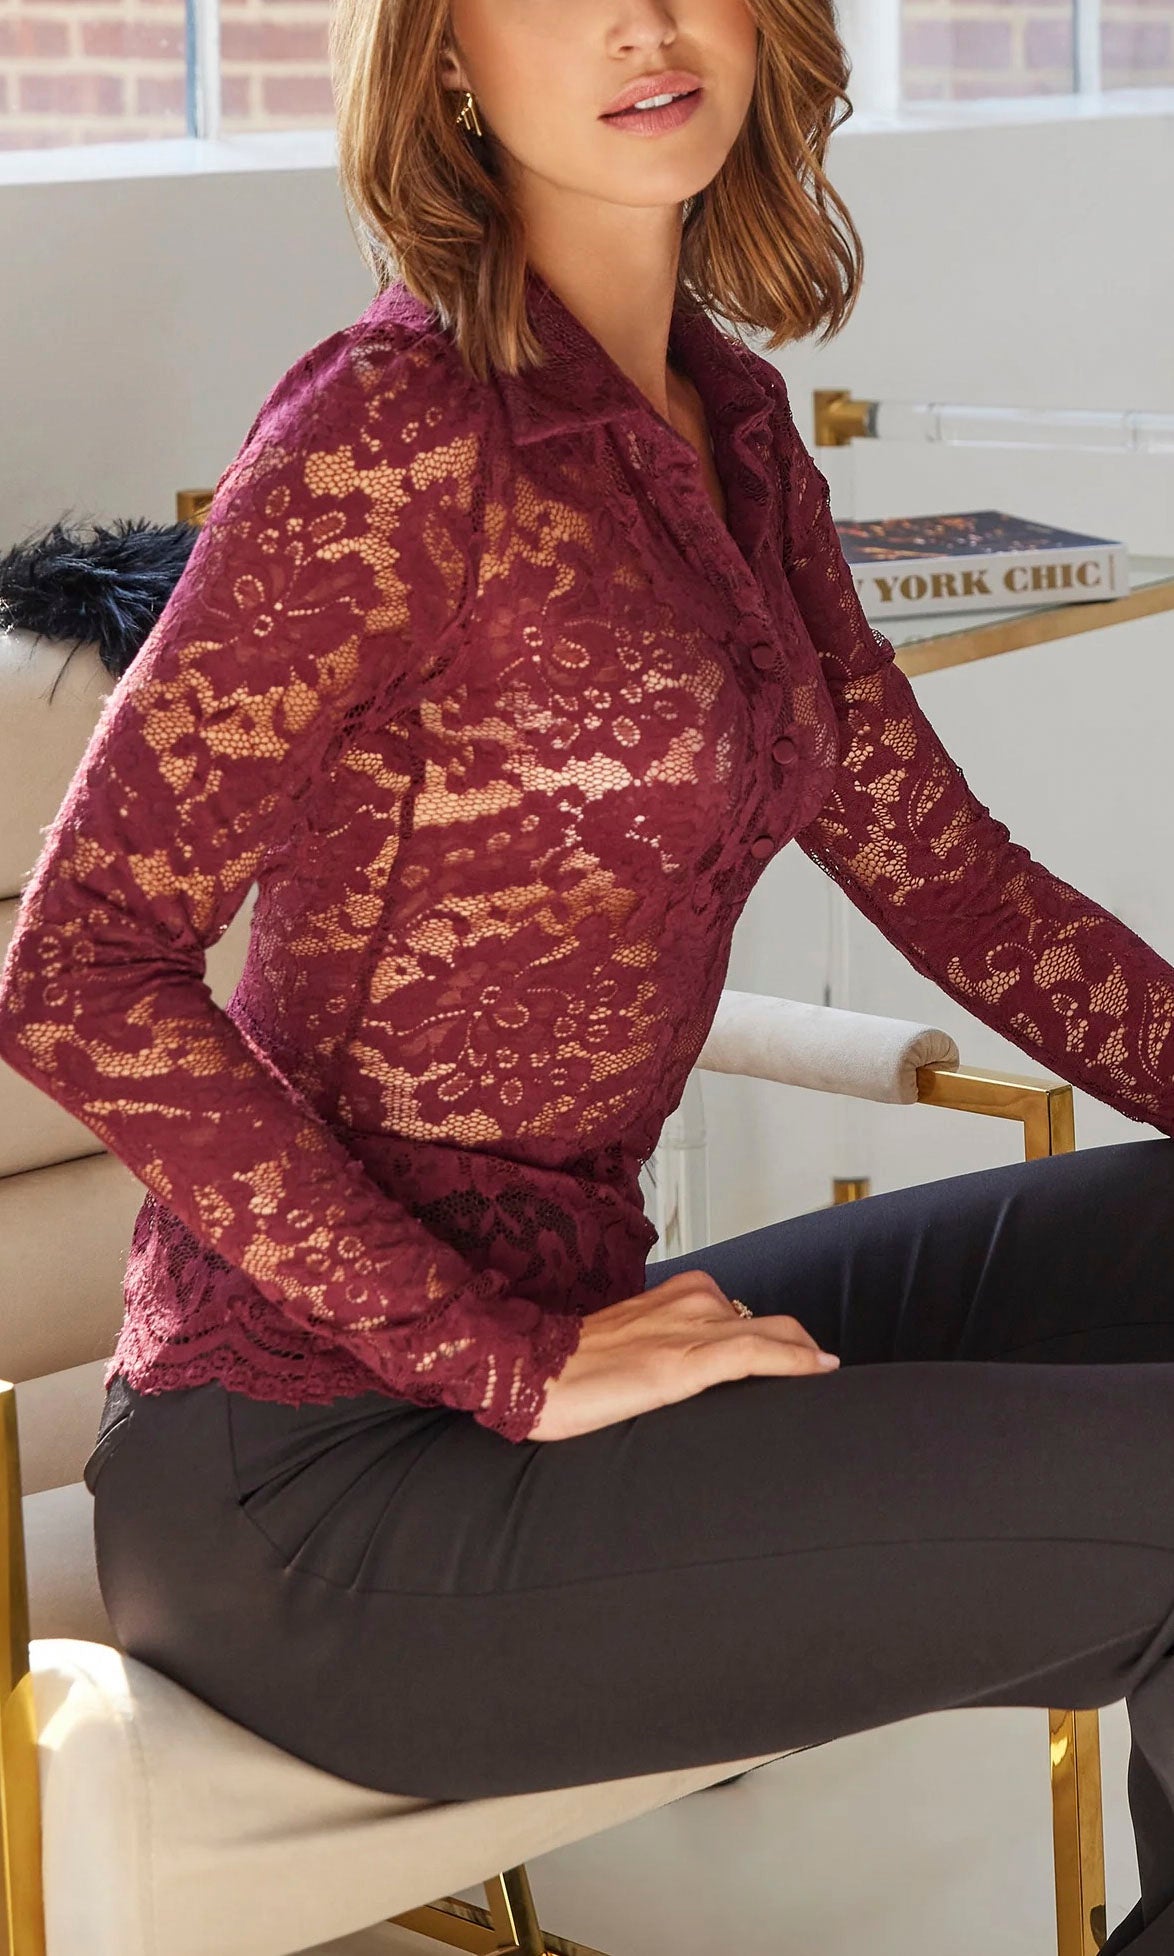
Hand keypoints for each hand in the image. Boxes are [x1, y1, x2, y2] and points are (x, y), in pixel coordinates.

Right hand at [524, 1268, 839, 1441]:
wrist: (530, 1373)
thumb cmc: (573, 1368)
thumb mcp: (633, 1345)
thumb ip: (669, 1346)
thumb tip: (694, 1376)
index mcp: (680, 1294)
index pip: (746, 1316)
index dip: (779, 1341)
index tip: (805, 1363)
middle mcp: (693, 1300)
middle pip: (770, 1323)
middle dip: (801, 1348)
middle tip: (822, 1376)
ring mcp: (692, 1327)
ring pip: (772, 1334)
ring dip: (803, 1357)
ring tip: (825, 1380)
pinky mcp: (687, 1358)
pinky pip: (756, 1353)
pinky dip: (795, 1361)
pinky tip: (820, 1369)